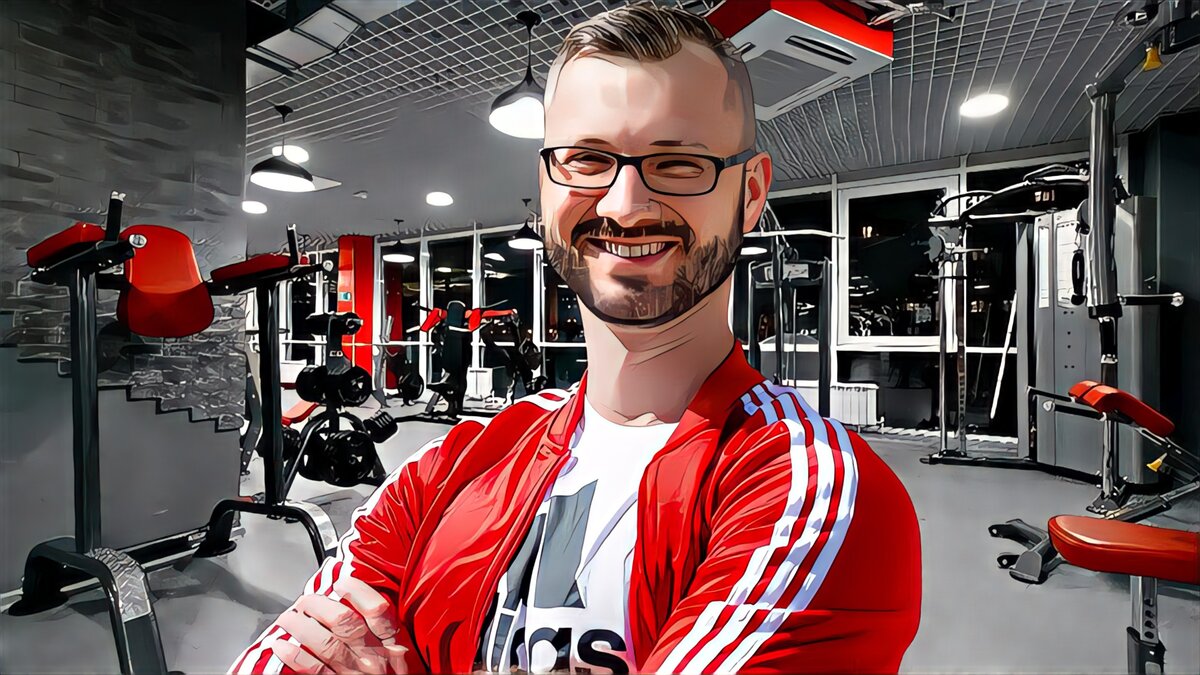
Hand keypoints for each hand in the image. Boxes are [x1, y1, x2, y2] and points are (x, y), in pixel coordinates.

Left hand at [270, 576, 415, 673]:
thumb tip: (366, 603)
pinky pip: (314, 670)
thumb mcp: (410, 652)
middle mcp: (375, 657)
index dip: (356, 591)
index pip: (376, 609)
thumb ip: (392, 631)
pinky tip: (281, 646)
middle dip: (318, 605)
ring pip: (325, 644)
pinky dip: (295, 656)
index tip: (341, 581)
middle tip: (306, 599)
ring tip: (288, 617)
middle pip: (344, 622)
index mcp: (396, 644)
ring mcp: (355, 673)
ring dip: (300, 627)